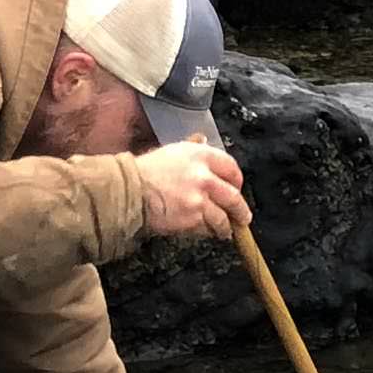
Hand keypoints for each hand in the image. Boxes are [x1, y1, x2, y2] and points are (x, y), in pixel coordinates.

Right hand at [133, 137, 249, 236]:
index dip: (236, 180)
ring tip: (225, 231)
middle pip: (233, 195)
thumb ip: (191, 148)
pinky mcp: (192, 218)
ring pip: (223, 217)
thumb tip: (203, 140)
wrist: (129, 191)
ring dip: (226, 226)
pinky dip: (207, 231)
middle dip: (240, 210)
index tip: (236, 187)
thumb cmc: (145, 171)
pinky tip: (205, 232)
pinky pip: (207, 228)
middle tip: (243, 217)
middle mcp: (204, 175)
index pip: (231, 166)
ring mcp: (200, 198)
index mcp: (200, 155)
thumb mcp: (170, 151)